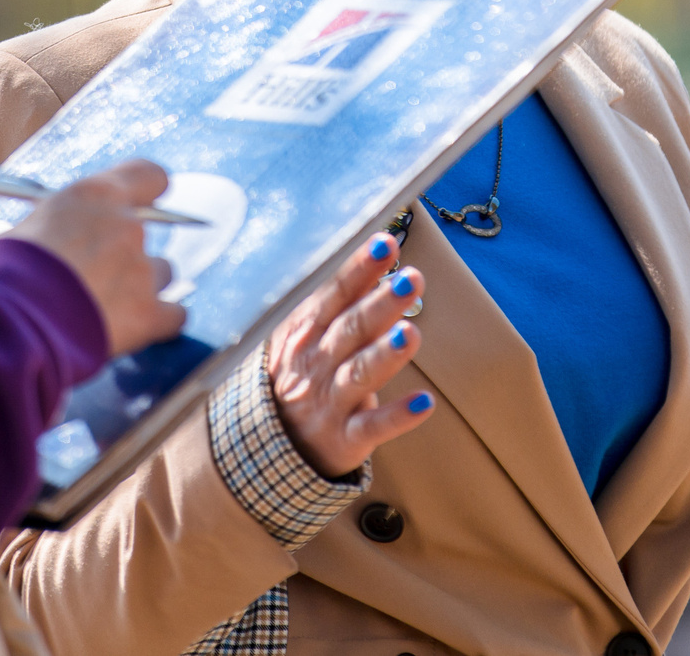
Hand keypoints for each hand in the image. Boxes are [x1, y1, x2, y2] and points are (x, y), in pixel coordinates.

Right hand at [11, 160, 189, 356]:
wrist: (11, 323)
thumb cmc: (2, 273)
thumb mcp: (23, 230)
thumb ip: (56, 229)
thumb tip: (52, 245)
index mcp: (97, 195)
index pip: (148, 176)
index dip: (145, 191)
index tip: (138, 203)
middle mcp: (127, 227)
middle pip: (144, 235)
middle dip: (122, 253)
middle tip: (92, 274)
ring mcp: (142, 271)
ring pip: (161, 274)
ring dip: (140, 286)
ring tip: (104, 306)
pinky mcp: (148, 315)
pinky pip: (173, 315)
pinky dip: (158, 321)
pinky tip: (132, 329)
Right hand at [264, 234, 436, 478]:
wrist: (264, 446)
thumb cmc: (298, 375)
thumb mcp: (308, 334)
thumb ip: (343, 299)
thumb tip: (381, 253)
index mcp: (305, 332)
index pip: (334, 295)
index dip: (359, 269)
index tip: (386, 243)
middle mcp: (315, 364)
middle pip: (350, 330)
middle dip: (380, 304)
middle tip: (411, 280)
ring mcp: (329, 402)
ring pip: (359, 375)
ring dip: (385, 354)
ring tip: (411, 333)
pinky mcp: (344, 439)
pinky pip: (372, 428)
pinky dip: (398, 416)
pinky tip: (425, 402)